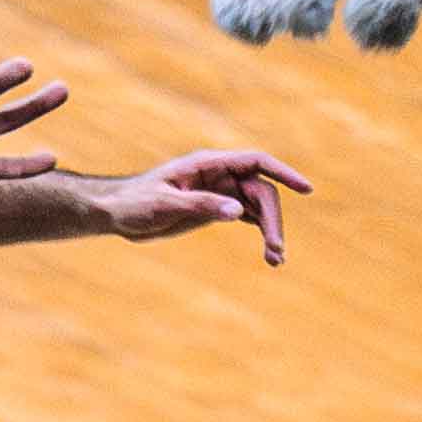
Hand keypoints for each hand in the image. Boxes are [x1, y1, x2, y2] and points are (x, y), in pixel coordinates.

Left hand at [103, 149, 311, 266]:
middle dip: (272, 220)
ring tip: (276, 259)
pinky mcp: (216, 209)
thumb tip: (239, 211)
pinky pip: (248, 219)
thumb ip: (201, 205)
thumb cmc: (134, 203)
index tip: (305, 188)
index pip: (256, 162)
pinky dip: (260, 235)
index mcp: (208, 164)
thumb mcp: (164, 205)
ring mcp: (220, 192)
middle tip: (275, 249)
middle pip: (261, 192)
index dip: (283, 173)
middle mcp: (219, 175)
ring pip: (258, 208)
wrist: (116, 213)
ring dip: (270, 231)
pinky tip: (270, 256)